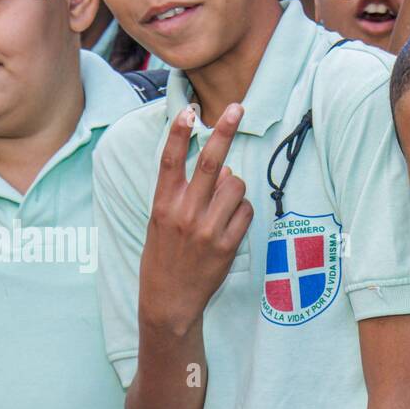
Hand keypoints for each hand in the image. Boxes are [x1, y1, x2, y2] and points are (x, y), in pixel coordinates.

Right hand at [138, 104, 251, 333]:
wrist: (168, 301)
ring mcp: (206, 228)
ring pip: (237, 185)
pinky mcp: (226, 244)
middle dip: (225, 131)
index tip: (189, 109)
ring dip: (236, 189)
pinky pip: (247, 211)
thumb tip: (226, 169)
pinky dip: (243, 212)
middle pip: (211, 163)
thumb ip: (188, 194)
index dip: (179, 133)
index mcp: (162, 204)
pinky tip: (230, 226)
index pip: (170, 161)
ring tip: (221, 209)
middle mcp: (184, 213)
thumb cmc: (165, 255)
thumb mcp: (164, 221)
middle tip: (238, 107)